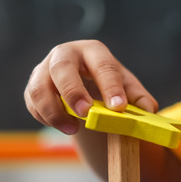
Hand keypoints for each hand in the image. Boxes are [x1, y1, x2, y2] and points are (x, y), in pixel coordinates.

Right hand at [24, 40, 157, 134]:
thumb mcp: (126, 87)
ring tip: (73, 129)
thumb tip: (148, 110)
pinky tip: (64, 126)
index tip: (118, 107)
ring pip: (38, 87)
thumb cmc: (107, 83)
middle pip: (62, 67)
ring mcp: (44, 70)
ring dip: (53, 110)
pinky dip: (44, 117)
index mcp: (93, 51)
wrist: (84, 84)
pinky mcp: (33, 88)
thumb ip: (139, 98)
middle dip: (73, 91)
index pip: (102, 65)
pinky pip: (32, 104)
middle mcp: (64, 55)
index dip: (110, 86)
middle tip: (85, 113)